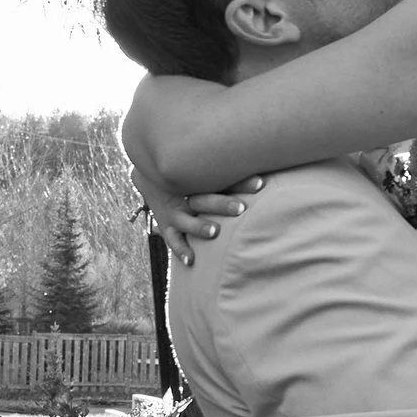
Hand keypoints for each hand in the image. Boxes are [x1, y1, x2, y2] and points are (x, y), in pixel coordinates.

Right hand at [138, 172, 262, 269]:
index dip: (241, 181)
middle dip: (222, 203)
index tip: (261, 184)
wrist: (150, 175)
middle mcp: (184, 196)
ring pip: (186, 221)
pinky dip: (181, 250)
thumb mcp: (203, 165)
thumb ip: (230, 165)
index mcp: (196, 178)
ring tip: (215, 232)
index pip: (219, 179)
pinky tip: (192, 261)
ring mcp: (173, 213)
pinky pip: (173, 240)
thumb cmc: (190, 172)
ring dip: (199, 226)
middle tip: (242, 208)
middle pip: (204, 199)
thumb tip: (266, 155)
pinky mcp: (167, 226)